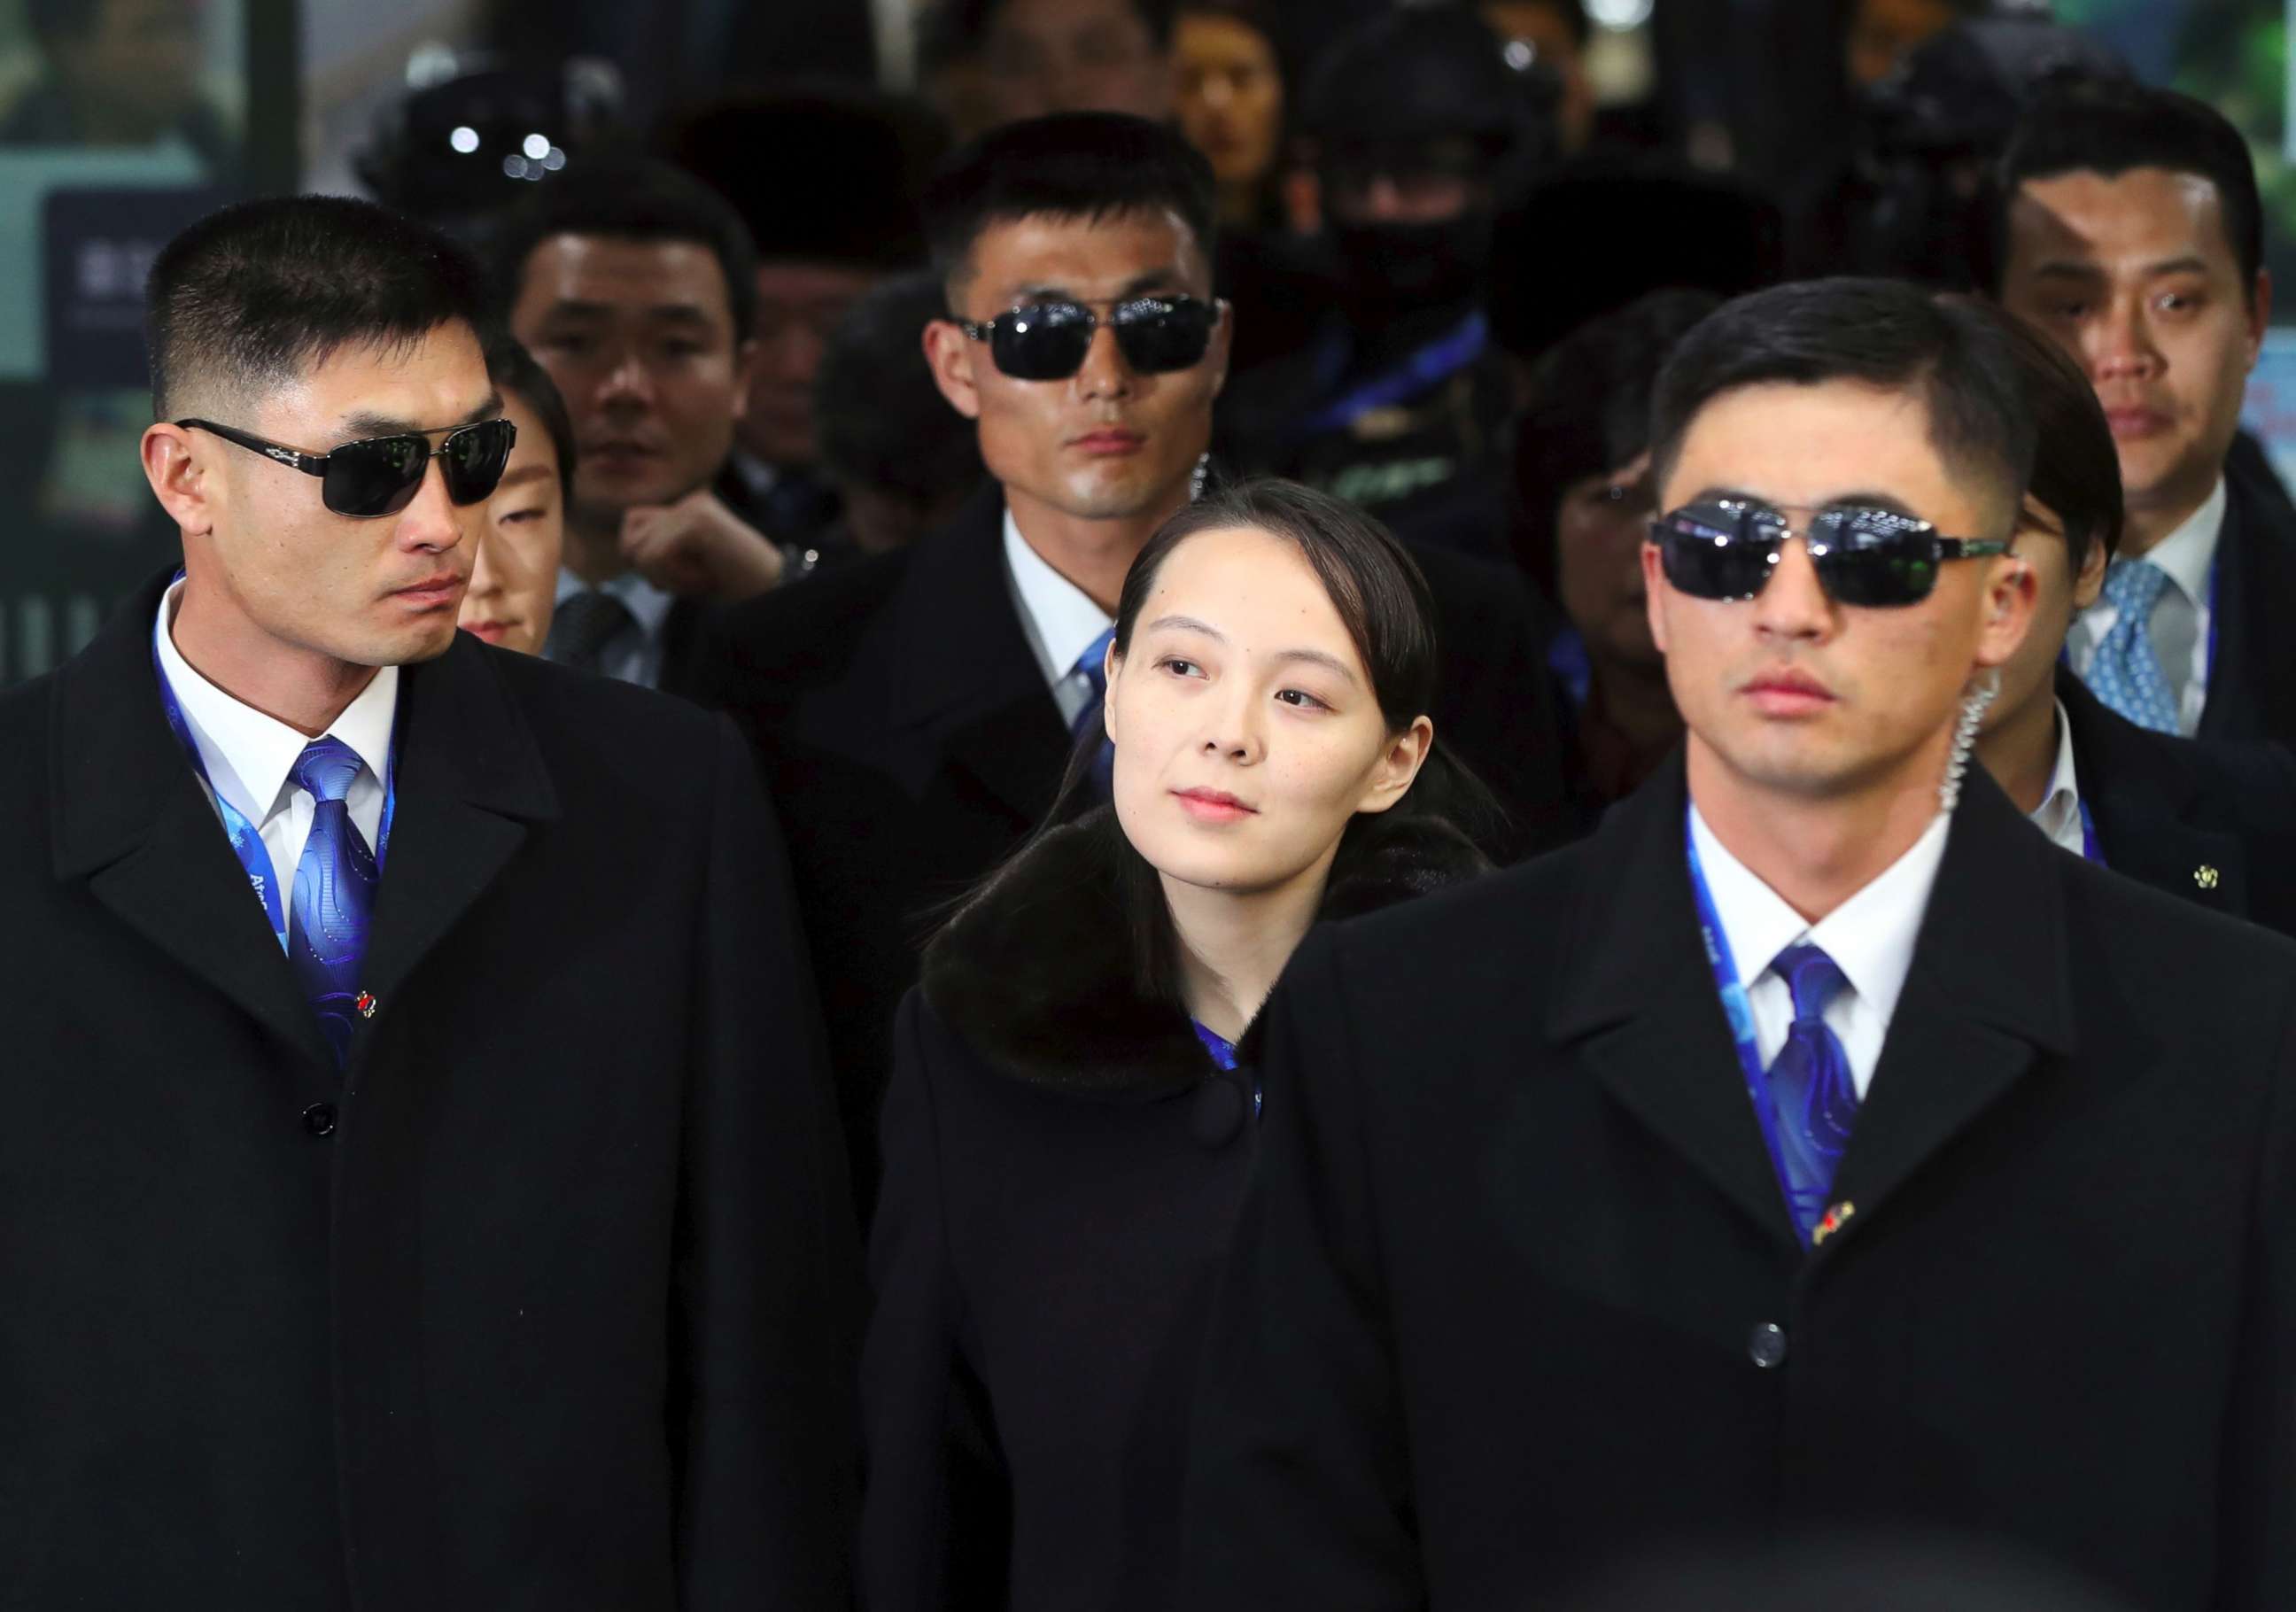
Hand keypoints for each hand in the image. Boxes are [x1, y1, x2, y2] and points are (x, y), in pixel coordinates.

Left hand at [619, 490, 785, 601]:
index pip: (635, 522)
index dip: (645, 559)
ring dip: (664, 576)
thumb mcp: (692, 567)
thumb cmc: (739, 586)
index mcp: (692, 507)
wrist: (777, 591)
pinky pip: (656, 557)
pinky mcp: (697, 523)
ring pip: (640, 549)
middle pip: (631, 532)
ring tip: (697, 581)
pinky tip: (704, 580)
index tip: (676, 580)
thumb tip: (629, 552)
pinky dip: (675, 579)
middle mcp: (691, 502)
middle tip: (685, 582)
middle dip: (649, 568)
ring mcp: (694, 509)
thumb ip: (663, 554)